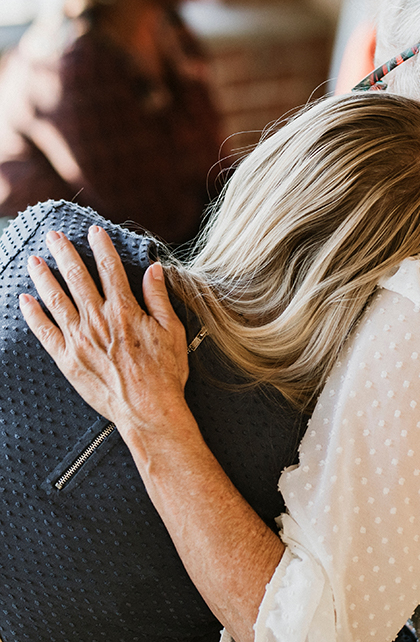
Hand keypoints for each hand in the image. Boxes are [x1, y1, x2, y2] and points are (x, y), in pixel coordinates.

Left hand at [19, 226, 189, 434]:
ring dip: (43, 276)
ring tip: (34, 259)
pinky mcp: (67, 359)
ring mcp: (80, 340)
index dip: (101, 246)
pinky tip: (25, 299)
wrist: (148, 410)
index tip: (94, 231)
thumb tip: (154, 270)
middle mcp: (98, 320)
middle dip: (64, 253)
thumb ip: (159, 298)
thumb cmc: (165, 373)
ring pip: (56, 299)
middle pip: (77, 277)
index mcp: (125, 310)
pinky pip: (45, 332)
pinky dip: (33, 314)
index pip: (110, 268)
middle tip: (53, 235)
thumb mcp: (172, 331)